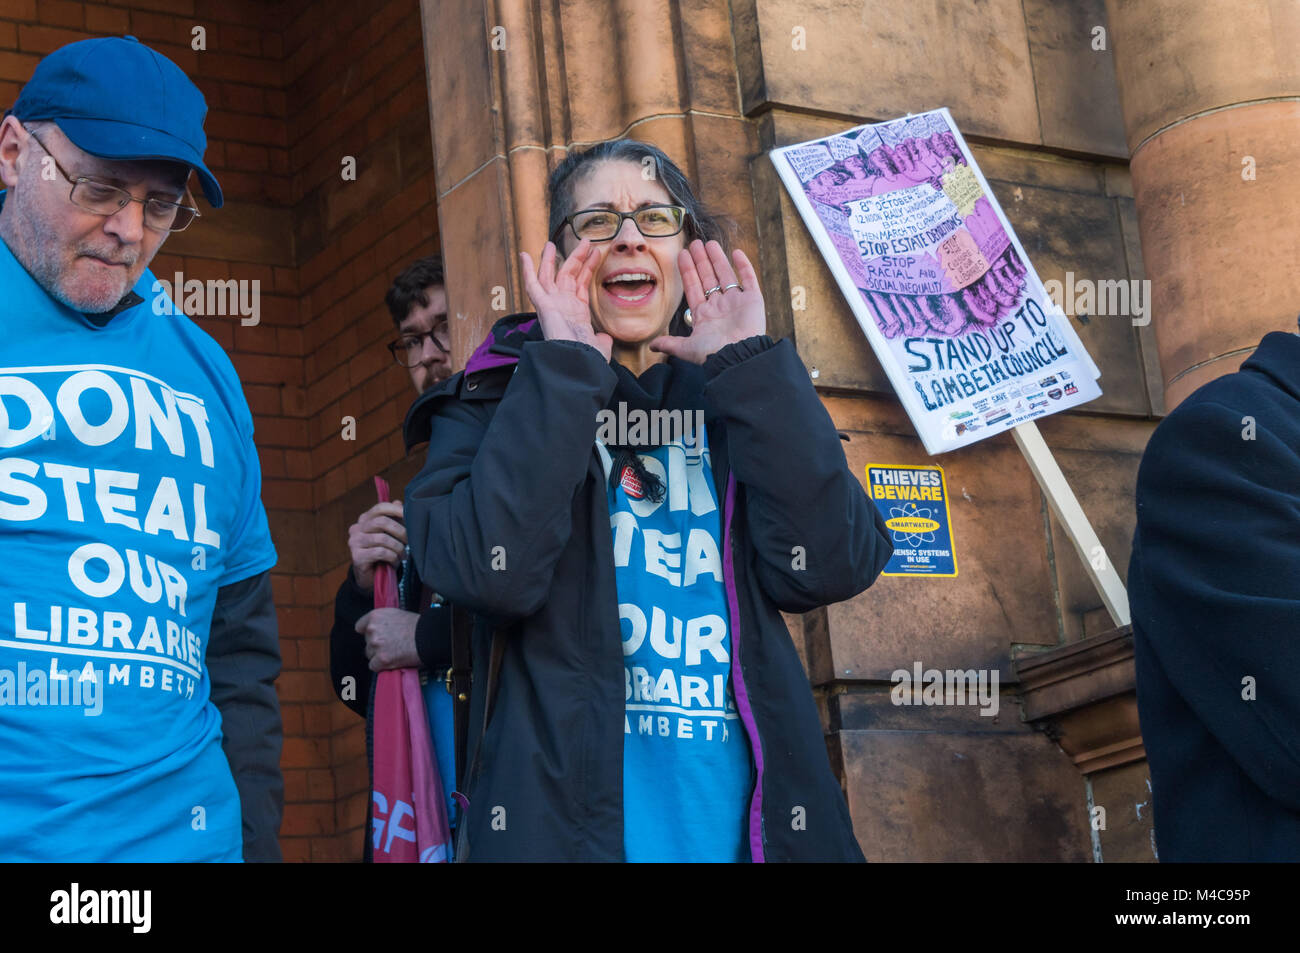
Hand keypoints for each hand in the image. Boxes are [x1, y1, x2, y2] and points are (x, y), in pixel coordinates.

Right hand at [348, 501, 405, 590]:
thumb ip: (394, 519)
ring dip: (398, 548)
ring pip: (383, 539)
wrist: (372, 577)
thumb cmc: (384, 553)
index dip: (396, 510)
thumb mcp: (391, 535)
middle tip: (409, 541)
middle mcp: (357, 528)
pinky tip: (394, 562)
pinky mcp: (357, 556)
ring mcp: (355, 542)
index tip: (409, 515)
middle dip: (400, 531)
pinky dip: (392, 557)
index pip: (379, 508)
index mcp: (365, 520)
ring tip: (403, 555)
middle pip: (381, 522)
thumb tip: (399, 503)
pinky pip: (380, 552)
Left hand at [356, 608, 421, 670]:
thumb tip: (379, 629)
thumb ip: (383, 622)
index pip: (360, 627)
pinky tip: (393, 660)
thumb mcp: (397, 615)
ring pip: (370, 655)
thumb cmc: (418, 626)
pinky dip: (382, 666)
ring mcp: (376, 645)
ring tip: (395, 652)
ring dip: (380, 656)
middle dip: (377, 645)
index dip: (368, 633)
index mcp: (375, 616)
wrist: (429, 636)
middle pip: (367, 643)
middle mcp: (372, 629)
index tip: (374, 636)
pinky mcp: (381, 659)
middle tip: (392, 645)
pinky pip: (374, 666)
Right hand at [520, 239, 612, 360]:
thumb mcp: (600, 346)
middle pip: (568, 275)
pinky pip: (533, 285)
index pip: (581, 285)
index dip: (588, 268)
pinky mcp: (543, 306)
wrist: (579, 362)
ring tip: (551, 242)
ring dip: (551, 258)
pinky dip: (527, 270)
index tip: (595, 253)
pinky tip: (524, 255)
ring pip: (551, 275)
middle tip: (584, 240)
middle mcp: (563, 307)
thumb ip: (602, 339)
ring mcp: (552, 305)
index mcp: (576, 314)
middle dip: (576, 257)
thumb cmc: (588, 358)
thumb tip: (604, 338)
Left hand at [650, 240, 765, 364]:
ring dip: (718, 259)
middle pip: (709, 277)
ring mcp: (736, 302)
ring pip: (726, 275)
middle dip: (701, 261)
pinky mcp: (753, 300)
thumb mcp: (686, 348)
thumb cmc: (712, 354)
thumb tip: (652, 346)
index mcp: (705, 315)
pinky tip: (736, 252)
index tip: (682, 255)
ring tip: (709, 243)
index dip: (687, 271)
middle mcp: (720, 306)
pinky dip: (744, 266)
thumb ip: (670, 343)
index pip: (694, 287)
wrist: (738, 357)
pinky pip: (749, 279)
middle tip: (694, 243)